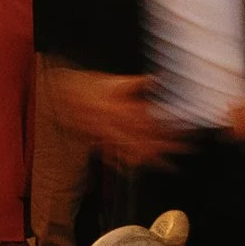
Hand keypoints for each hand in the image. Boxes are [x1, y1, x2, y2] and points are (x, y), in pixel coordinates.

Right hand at [53, 69, 184, 168]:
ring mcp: (106, 136)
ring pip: (132, 150)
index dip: (169, 126)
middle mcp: (116, 125)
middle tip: (184, 150)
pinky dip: (126, 163)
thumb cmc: (86, 84)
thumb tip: (158, 79)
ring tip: (167, 164)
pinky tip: (137, 166)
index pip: (152, 121)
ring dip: (151, 158)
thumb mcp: (114, 79)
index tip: (184, 129)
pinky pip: (114, 156)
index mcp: (121, 108)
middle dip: (167, 146)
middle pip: (146, 139)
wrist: (60, 92)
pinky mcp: (98, 141)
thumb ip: (138, 82)